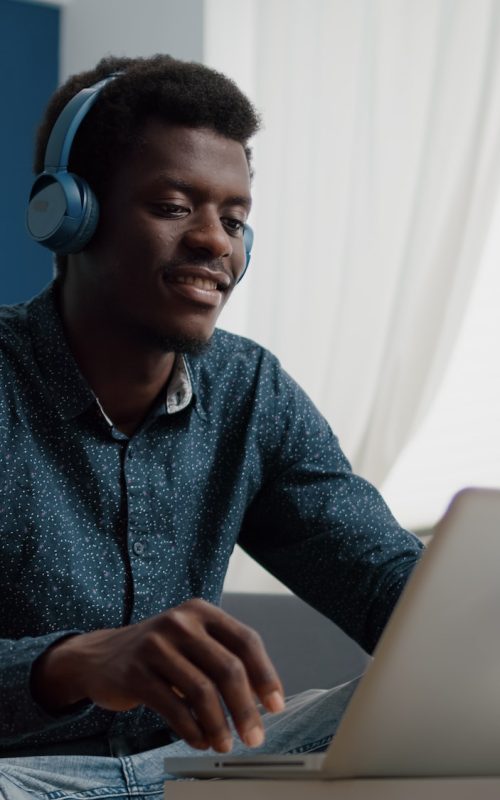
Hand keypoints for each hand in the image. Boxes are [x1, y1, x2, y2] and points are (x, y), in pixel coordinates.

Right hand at [31, 599, 284, 751]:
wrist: (98, 657)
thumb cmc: (157, 652)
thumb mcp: (191, 641)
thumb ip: (222, 658)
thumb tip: (262, 698)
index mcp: (201, 611)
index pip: (245, 641)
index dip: (265, 675)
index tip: (275, 705)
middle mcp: (180, 622)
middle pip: (227, 668)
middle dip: (245, 708)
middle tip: (255, 736)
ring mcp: (156, 645)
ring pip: (202, 691)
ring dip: (219, 724)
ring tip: (224, 744)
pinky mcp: (135, 673)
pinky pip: (173, 707)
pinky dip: (192, 729)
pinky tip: (200, 740)